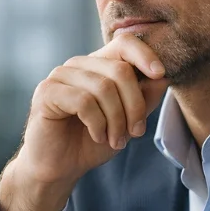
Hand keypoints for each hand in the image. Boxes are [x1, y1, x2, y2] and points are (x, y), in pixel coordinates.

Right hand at [0, 35, 167, 210]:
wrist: (59, 168)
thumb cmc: (91, 142)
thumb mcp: (127, 122)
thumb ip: (145, 99)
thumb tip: (162, 78)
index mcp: (98, 65)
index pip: (124, 43)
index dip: (145, 55)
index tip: (160, 74)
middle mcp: (78, 65)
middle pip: (120, 70)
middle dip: (135, 106)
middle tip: (136, 132)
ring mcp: (60, 76)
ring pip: (104, 88)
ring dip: (117, 120)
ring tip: (115, 140)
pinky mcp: (47, 92)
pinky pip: (84, 102)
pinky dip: (98, 124)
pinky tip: (98, 136)